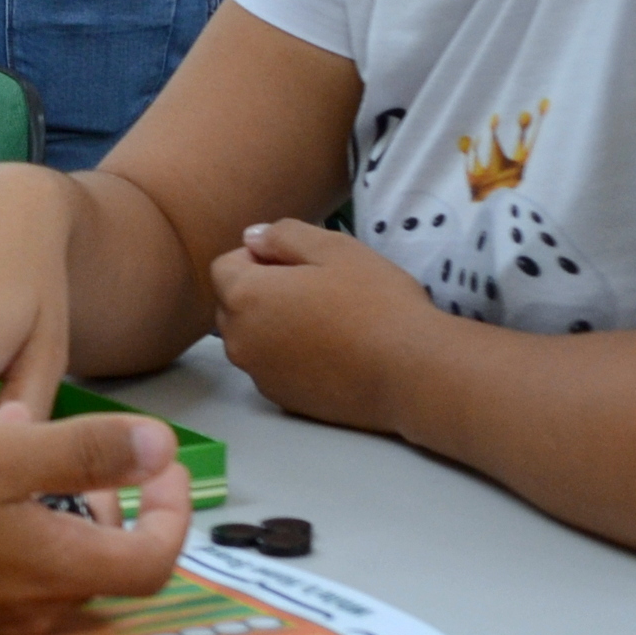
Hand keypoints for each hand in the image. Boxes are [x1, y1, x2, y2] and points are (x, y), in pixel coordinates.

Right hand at [0, 405, 191, 634]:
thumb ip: (81, 451)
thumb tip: (160, 447)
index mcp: (59, 567)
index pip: (156, 558)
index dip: (174, 509)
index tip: (161, 464)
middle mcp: (38, 607)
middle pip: (109, 562)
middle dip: (113, 504)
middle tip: (82, 451)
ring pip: (59, 566)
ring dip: (60, 513)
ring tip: (16, 457)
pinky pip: (13, 575)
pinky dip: (18, 532)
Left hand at [210, 220, 434, 429]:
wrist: (411, 373)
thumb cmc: (375, 303)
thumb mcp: (334, 248)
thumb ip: (282, 235)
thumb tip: (250, 238)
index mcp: (244, 297)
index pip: (225, 266)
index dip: (260, 258)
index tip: (301, 264)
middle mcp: (239, 340)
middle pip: (233, 304)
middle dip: (261, 292)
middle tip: (315, 290)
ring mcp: (258, 374)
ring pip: (252, 337)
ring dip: (273, 324)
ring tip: (326, 322)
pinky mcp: (281, 399)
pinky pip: (271, 366)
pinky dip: (288, 356)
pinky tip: (331, 353)